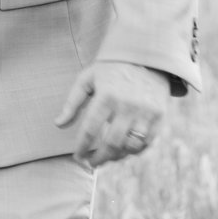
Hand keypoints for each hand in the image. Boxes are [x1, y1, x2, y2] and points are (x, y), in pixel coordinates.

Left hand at [55, 62, 171, 167]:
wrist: (146, 55)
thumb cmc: (110, 70)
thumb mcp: (87, 80)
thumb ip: (72, 103)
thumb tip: (58, 124)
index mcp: (106, 96)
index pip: (90, 130)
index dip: (82, 147)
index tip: (77, 156)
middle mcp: (126, 106)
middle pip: (111, 143)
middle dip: (99, 158)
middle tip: (91, 163)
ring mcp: (145, 112)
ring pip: (130, 146)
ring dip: (117, 157)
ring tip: (107, 157)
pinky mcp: (159, 116)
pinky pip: (147, 143)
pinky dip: (134, 151)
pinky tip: (124, 151)